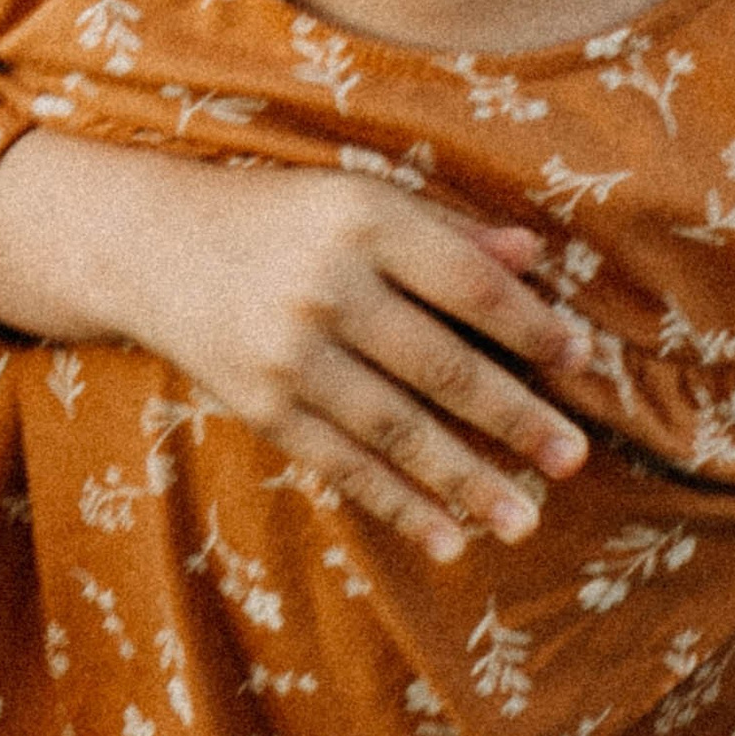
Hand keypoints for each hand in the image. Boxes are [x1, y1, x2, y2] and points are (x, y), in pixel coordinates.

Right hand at [0, 132, 593, 564]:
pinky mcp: (262, 405)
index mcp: (366, 220)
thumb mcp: (362, 198)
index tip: (581, 362)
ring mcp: (291, 353)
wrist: (152, 245)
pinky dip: (398, 504)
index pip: (468, 285)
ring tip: (525, 519)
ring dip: (466, 480)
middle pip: (442, 366)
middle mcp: (330, 287)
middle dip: (514, 418)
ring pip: (397, 429)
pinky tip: (448, 537)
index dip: (531, 327)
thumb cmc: (283, 217)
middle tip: (573, 458)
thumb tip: (533, 256)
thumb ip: (447, 231)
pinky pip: (343, 463)